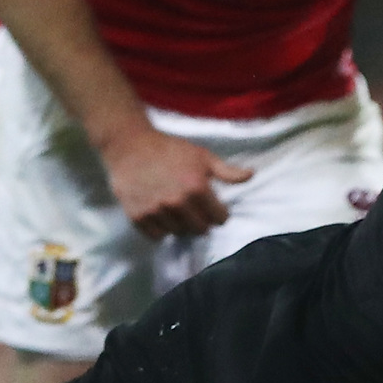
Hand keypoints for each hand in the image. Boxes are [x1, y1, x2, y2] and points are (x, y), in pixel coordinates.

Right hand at [97, 120, 247, 238]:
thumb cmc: (170, 149)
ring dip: (181, 225)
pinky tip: (161, 215)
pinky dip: (161, 229)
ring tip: (177, 211)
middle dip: (201, 221)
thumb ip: (227, 171)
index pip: (219, 218)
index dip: (219, 213)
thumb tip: (252, 175)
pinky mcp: (138, 217)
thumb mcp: (202, 156)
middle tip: (195, 210)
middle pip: (200, 230)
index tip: (214, 208)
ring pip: (179, 233)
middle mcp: (177, 203)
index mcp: (196, 188)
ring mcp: (156, 211)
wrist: (130, 146)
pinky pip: (157, 236)